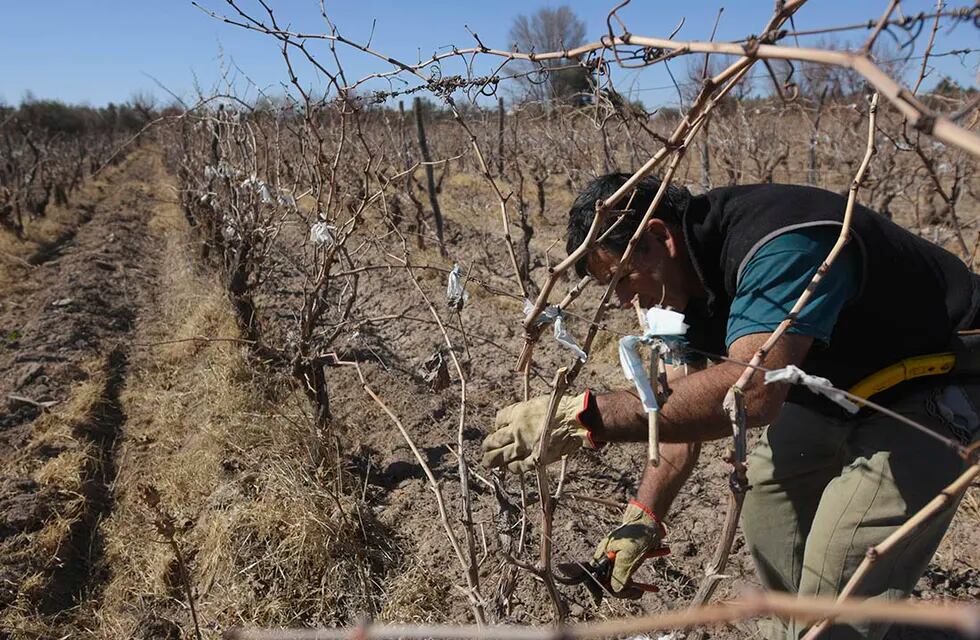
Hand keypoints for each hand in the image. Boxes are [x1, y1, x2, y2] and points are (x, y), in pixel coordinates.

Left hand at [481, 391, 599, 471]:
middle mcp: (517, 430)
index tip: (500, 427)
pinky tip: (509, 467)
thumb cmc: (560, 407)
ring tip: (487, 462)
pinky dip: (512, 467)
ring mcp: (525, 445)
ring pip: (502, 455)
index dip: (498, 424)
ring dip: (493, 460)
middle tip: (485, 447)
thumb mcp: (537, 402)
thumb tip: (518, 418)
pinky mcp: (536, 458)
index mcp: (518, 413)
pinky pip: (519, 466)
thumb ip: (525, 411)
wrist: (575, 419)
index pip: (499, 419)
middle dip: (488, 444)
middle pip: (495, 439)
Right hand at [593, 500, 666, 596]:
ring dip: (636, 585)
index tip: (627, 592)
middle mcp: (609, 556)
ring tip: (648, 590)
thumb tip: (615, 590)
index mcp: (604, 555)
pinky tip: (654, 587)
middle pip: (612, 580)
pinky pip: (634, 568)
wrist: (648, 517)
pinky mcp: (630, 554)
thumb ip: (620, 573)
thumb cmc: (637, 535)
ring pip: (624, 577)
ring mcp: (619, 555)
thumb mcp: (628, 556)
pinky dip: (643, 579)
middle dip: (626, 589)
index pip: (601, 578)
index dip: (612, 589)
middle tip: (639, 593)